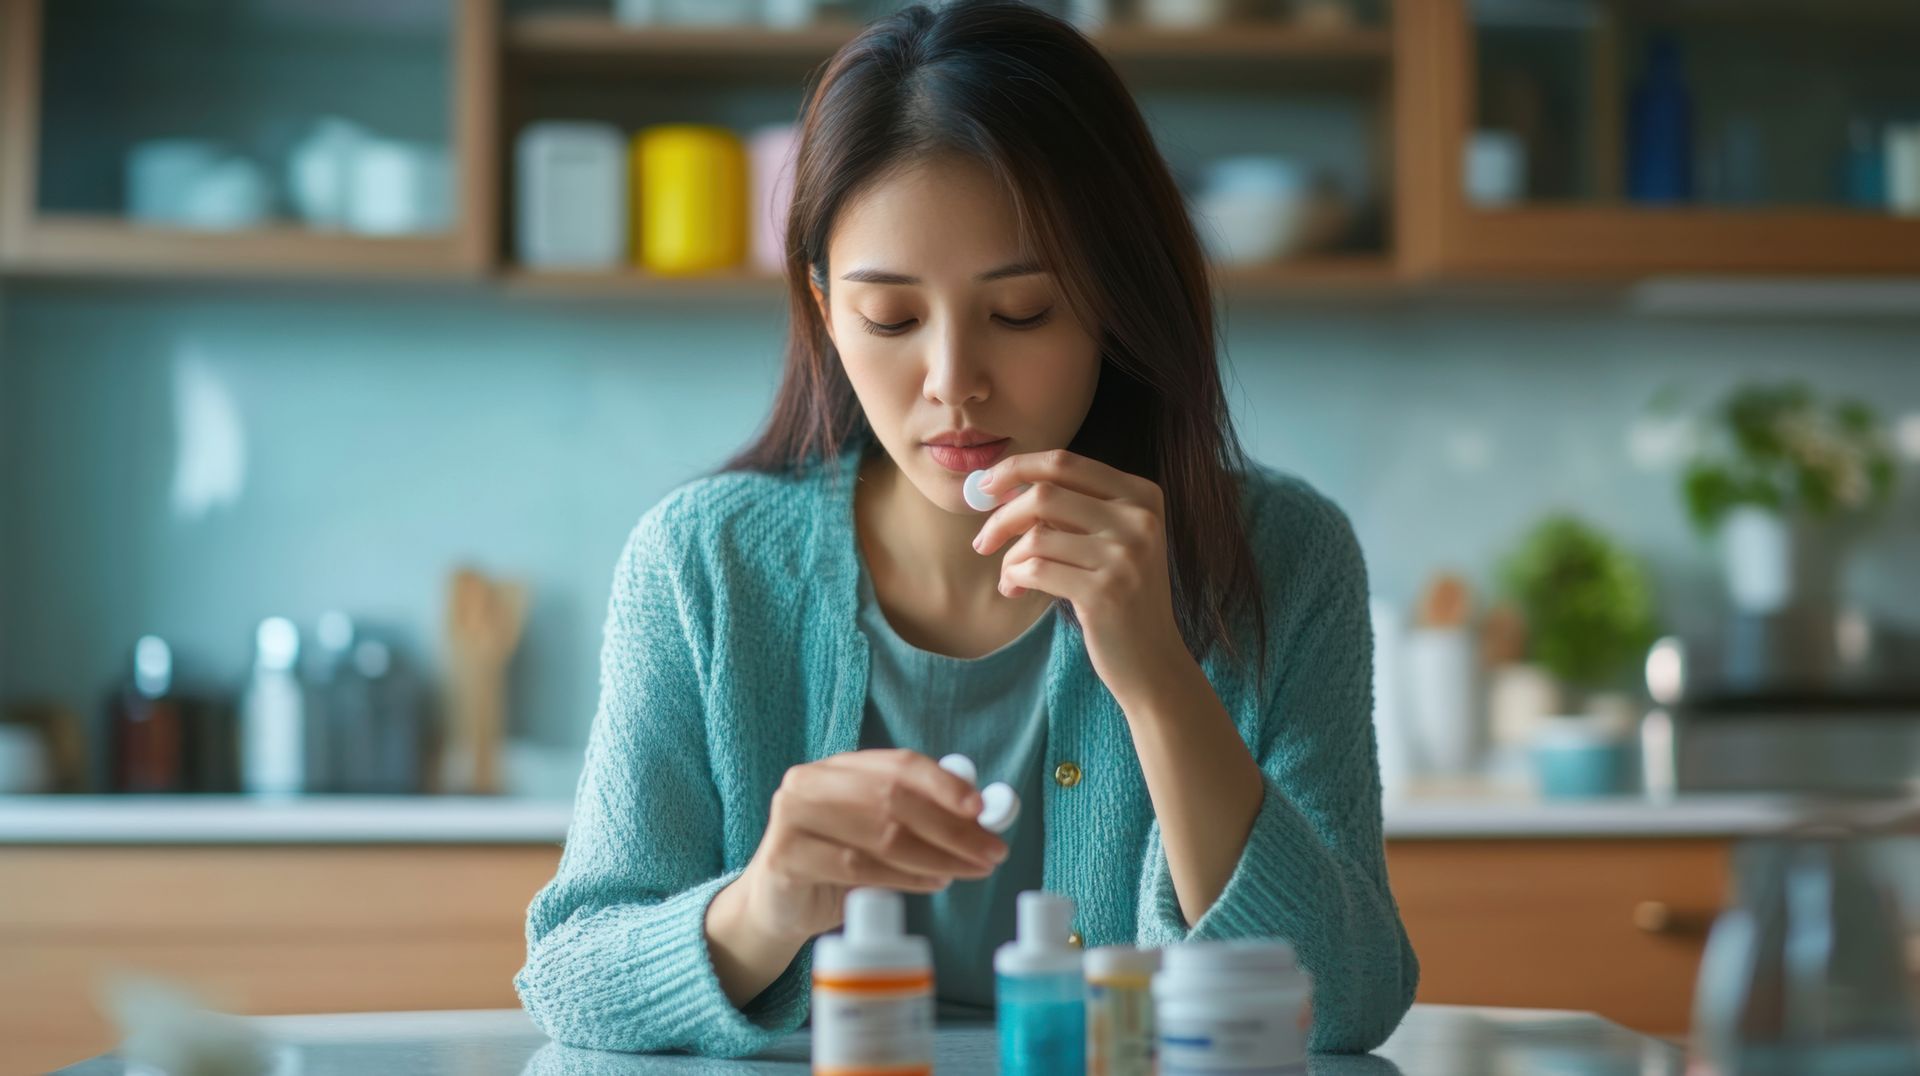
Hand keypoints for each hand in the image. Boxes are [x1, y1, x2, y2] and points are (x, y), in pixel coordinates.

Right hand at [726, 749, 1008, 946]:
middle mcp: (810, 783)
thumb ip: (920, 819)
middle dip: (951, 826)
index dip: (944, 783)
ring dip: (936, 856)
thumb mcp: (879, 837)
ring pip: (880, 836)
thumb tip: (982, 813)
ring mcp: (793, 817)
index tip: (982, 807)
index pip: (899, 764)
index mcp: (838, 768)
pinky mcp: (785, 857)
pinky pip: (858, 868)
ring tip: (968, 870)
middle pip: (893, 799)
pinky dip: (904, 878)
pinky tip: (933, 883)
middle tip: (991, 851)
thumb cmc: (837, 867)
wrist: (777, 908)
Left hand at [970, 449, 1185, 700]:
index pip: (1065, 463)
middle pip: (1044, 493)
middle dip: (1001, 516)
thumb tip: (1003, 482)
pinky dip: (1014, 578)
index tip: (986, 486)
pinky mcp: (1104, 592)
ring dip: (1009, 558)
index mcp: (1141, 495)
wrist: (1151, 658)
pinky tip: (1016, 590)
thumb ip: (1073, 507)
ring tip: (1010, 577)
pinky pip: (1035, 570)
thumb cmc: (1120, 594)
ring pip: (1035, 536)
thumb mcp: (1112, 539)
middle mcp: (1138, 519)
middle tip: (982, 541)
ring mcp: (1124, 556)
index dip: (1016, 468)